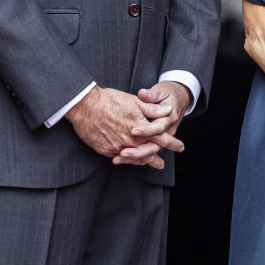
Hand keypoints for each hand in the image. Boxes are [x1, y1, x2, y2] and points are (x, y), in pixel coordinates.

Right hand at [66, 85, 182, 170]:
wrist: (84, 106)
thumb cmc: (109, 100)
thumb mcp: (134, 101)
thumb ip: (152, 109)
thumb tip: (168, 111)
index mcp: (140, 127)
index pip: (162, 139)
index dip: (173, 143)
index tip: (180, 147)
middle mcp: (131, 140)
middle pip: (149, 153)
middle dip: (157, 159)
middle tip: (161, 164)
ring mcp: (118, 147)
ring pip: (134, 158)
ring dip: (143, 161)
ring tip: (148, 164)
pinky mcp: (106, 150)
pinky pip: (120, 158)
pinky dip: (126, 159)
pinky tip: (129, 159)